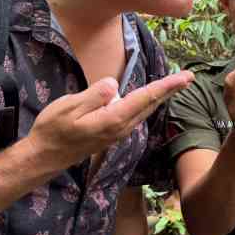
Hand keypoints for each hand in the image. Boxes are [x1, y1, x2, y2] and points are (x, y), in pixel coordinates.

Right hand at [24, 72, 193, 171]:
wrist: (45, 157)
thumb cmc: (52, 130)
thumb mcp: (69, 106)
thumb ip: (94, 95)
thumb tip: (114, 85)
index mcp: (113, 119)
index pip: (146, 98)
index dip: (167, 86)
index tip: (186, 77)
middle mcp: (122, 128)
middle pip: (151, 104)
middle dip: (170, 90)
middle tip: (189, 77)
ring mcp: (118, 133)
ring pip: (144, 111)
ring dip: (159, 96)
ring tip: (174, 84)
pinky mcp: (112, 134)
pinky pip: (135, 115)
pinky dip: (146, 104)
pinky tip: (149, 98)